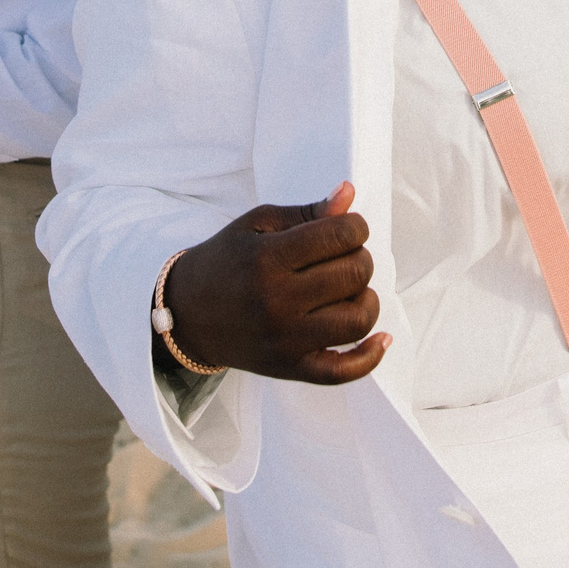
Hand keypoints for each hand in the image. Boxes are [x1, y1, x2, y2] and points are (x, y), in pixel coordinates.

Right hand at [161, 182, 388, 383]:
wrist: (187, 313)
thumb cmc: (226, 261)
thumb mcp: (257, 224)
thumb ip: (307, 212)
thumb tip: (348, 196)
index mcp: (268, 258)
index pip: (340, 236)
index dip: (355, 227)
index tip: (347, 229)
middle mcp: (277, 301)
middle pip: (354, 274)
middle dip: (360, 258)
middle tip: (343, 257)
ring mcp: (285, 339)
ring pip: (357, 320)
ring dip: (366, 298)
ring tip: (350, 290)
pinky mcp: (290, 369)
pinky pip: (342, 372)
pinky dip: (370, 356)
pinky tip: (381, 337)